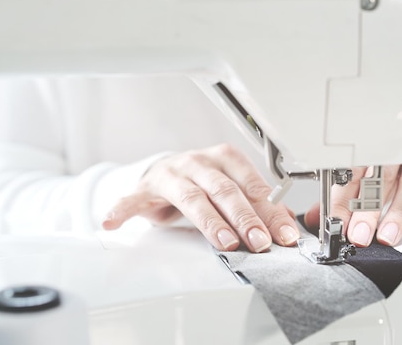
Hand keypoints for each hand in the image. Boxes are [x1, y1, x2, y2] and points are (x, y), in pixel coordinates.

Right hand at [102, 144, 300, 252]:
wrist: (164, 170)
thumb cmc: (202, 182)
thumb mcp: (232, 188)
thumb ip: (257, 205)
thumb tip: (288, 227)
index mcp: (225, 159)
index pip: (252, 185)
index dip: (270, 211)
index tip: (283, 234)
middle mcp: (199, 162)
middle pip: (225, 190)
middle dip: (245, 218)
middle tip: (259, 242)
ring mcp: (171, 174)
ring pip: (192, 197)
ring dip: (209, 222)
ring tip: (224, 242)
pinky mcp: (145, 188)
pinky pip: (134, 199)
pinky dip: (124, 210)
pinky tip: (114, 222)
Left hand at [304, 145, 401, 246]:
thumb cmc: (395, 163)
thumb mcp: (368, 176)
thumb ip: (342, 198)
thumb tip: (314, 219)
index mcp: (370, 152)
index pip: (351, 175)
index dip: (343, 201)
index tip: (336, 226)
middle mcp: (395, 149)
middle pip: (379, 179)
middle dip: (367, 210)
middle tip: (359, 235)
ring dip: (398, 209)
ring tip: (388, 235)